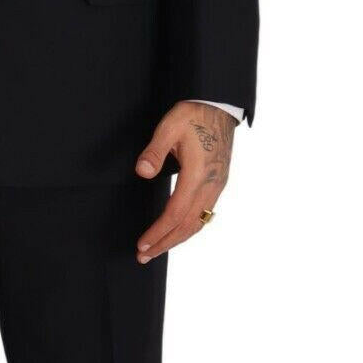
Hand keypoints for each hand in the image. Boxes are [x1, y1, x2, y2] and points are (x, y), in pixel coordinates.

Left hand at [134, 102, 235, 263]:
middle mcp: (211, 185)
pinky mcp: (219, 184)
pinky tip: (178, 231)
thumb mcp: (169, 127)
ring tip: (157, 249)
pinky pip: (205, 214)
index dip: (158, 231)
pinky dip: (190, 228)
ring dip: (177, 239)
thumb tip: (142, 171)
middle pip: (188, 225)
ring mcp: (217, 186)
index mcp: (198, 174)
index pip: (176, 213)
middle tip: (144, 256)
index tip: (142, 243)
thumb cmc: (193, 115)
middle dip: (165, 243)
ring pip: (199, 223)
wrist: (220, 106)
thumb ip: (155, 151)